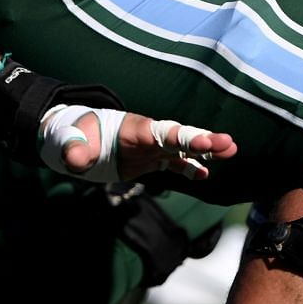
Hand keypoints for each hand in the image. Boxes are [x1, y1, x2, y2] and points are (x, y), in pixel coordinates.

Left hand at [41, 106, 237, 182]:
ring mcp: (151, 147)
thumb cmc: (75, 136)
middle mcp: (148, 136)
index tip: (205, 142)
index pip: (163, 133)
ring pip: (182, 148)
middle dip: (203, 140)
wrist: (75, 138)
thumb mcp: (71, 141)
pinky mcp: (149, 159)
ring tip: (231, 151)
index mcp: (134, 129)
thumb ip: (75, 149)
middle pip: (180, 136)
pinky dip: (188, 168)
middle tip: (229, 144)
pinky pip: (173, 163)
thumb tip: (74, 160)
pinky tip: (204, 175)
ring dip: (205, 151)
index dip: (184, 138)